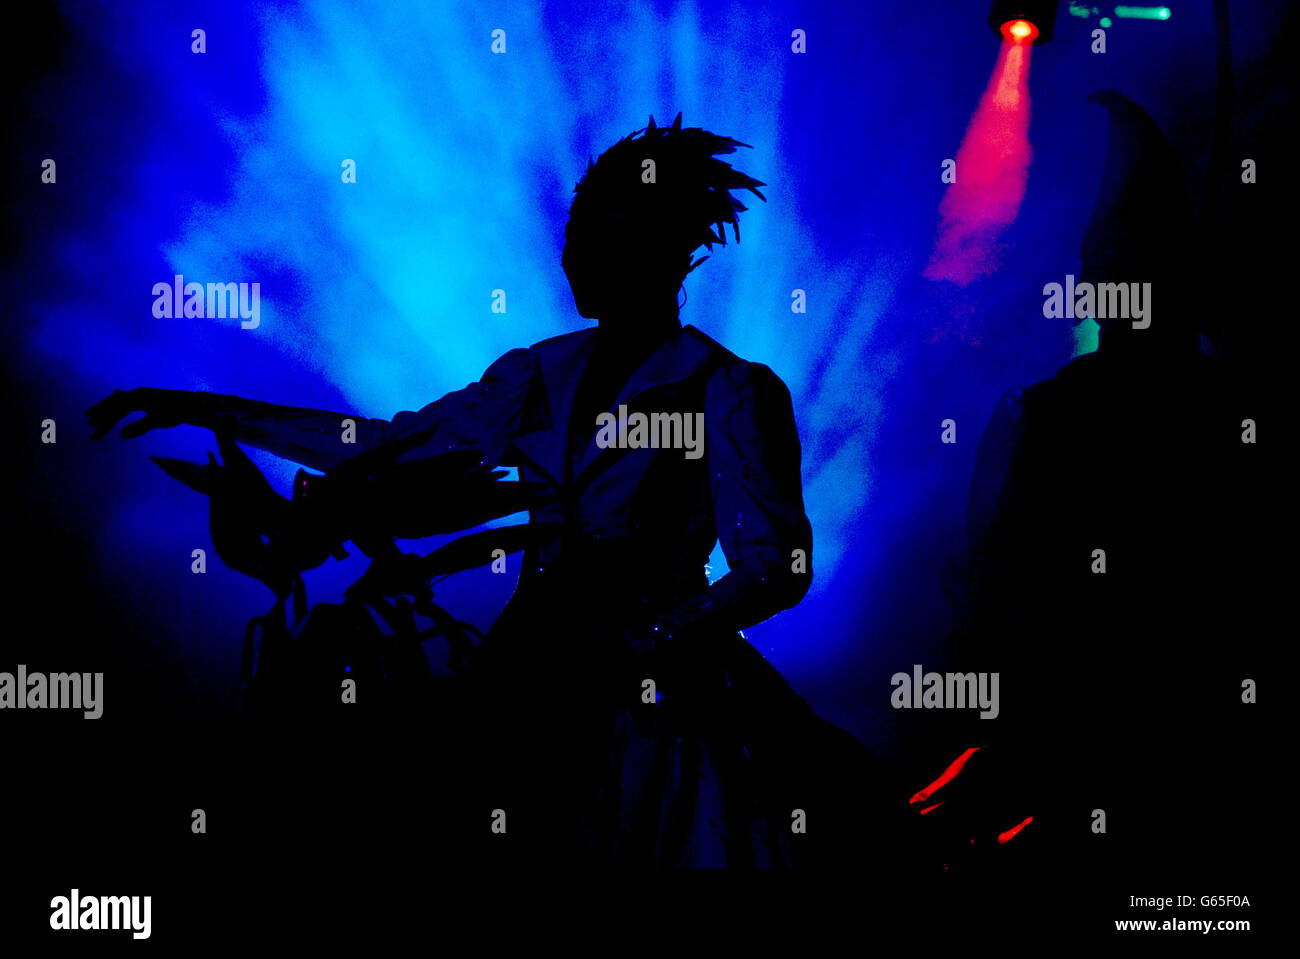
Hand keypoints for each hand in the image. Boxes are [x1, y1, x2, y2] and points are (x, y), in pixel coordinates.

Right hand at [86, 388, 200, 439]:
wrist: (193, 405)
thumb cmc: (177, 412)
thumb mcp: (158, 420)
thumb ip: (139, 427)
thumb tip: (121, 436)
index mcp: (138, 397)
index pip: (115, 407)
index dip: (103, 416)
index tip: (92, 424)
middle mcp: (137, 394)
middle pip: (115, 405)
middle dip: (102, 415)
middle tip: (89, 426)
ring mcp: (142, 397)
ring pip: (120, 406)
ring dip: (109, 415)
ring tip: (96, 424)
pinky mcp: (146, 402)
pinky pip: (128, 406)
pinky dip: (119, 413)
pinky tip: (114, 417)